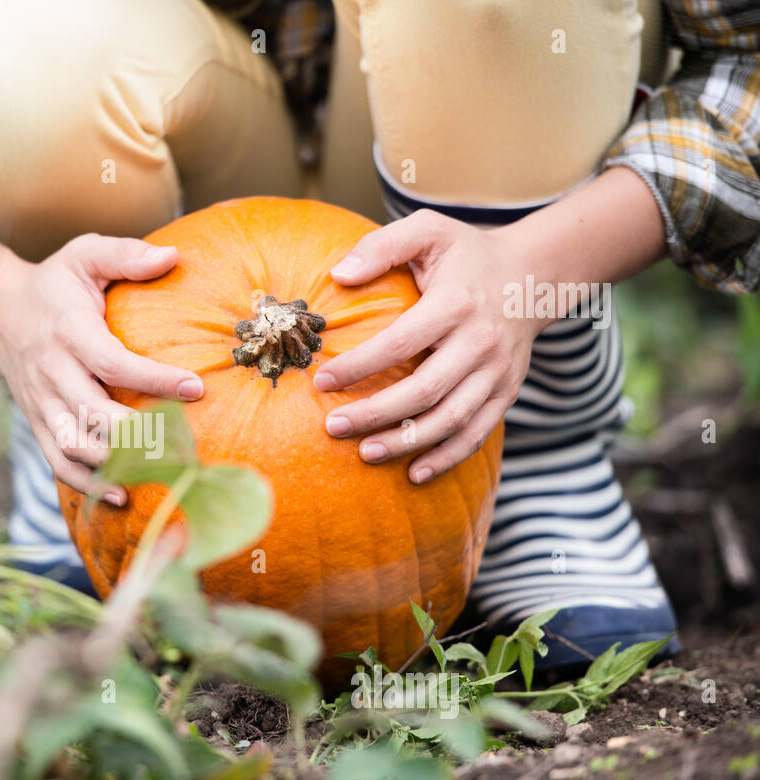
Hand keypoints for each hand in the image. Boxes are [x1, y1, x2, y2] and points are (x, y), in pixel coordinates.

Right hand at [0, 233, 203, 502]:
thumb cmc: (56, 283)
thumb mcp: (86, 255)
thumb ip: (126, 254)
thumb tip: (173, 256)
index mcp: (68, 332)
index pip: (112, 362)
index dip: (153, 379)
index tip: (195, 387)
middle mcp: (51, 371)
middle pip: (93, 413)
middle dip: (140, 433)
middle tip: (186, 443)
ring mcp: (41, 402)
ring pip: (74, 444)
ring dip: (116, 464)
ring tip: (161, 472)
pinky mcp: (36, 422)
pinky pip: (57, 461)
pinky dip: (86, 483)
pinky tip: (120, 496)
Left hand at [314, 209, 547, 483]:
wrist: (533, 275)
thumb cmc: (467, 254)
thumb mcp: (428, 229)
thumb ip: (382, 246)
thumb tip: (338, 274)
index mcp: (456, 304)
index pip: (400, 343)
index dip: (359, 365)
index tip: (321, 380)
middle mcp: (481, 343)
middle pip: (424, 390)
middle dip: (375, 414)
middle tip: (333, 427)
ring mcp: (498, 372)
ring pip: (451, 419)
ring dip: (407, 442)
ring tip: (366, 453)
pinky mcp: (507, 392)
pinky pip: (478, 433)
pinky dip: (448, 458)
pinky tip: (414, 473)